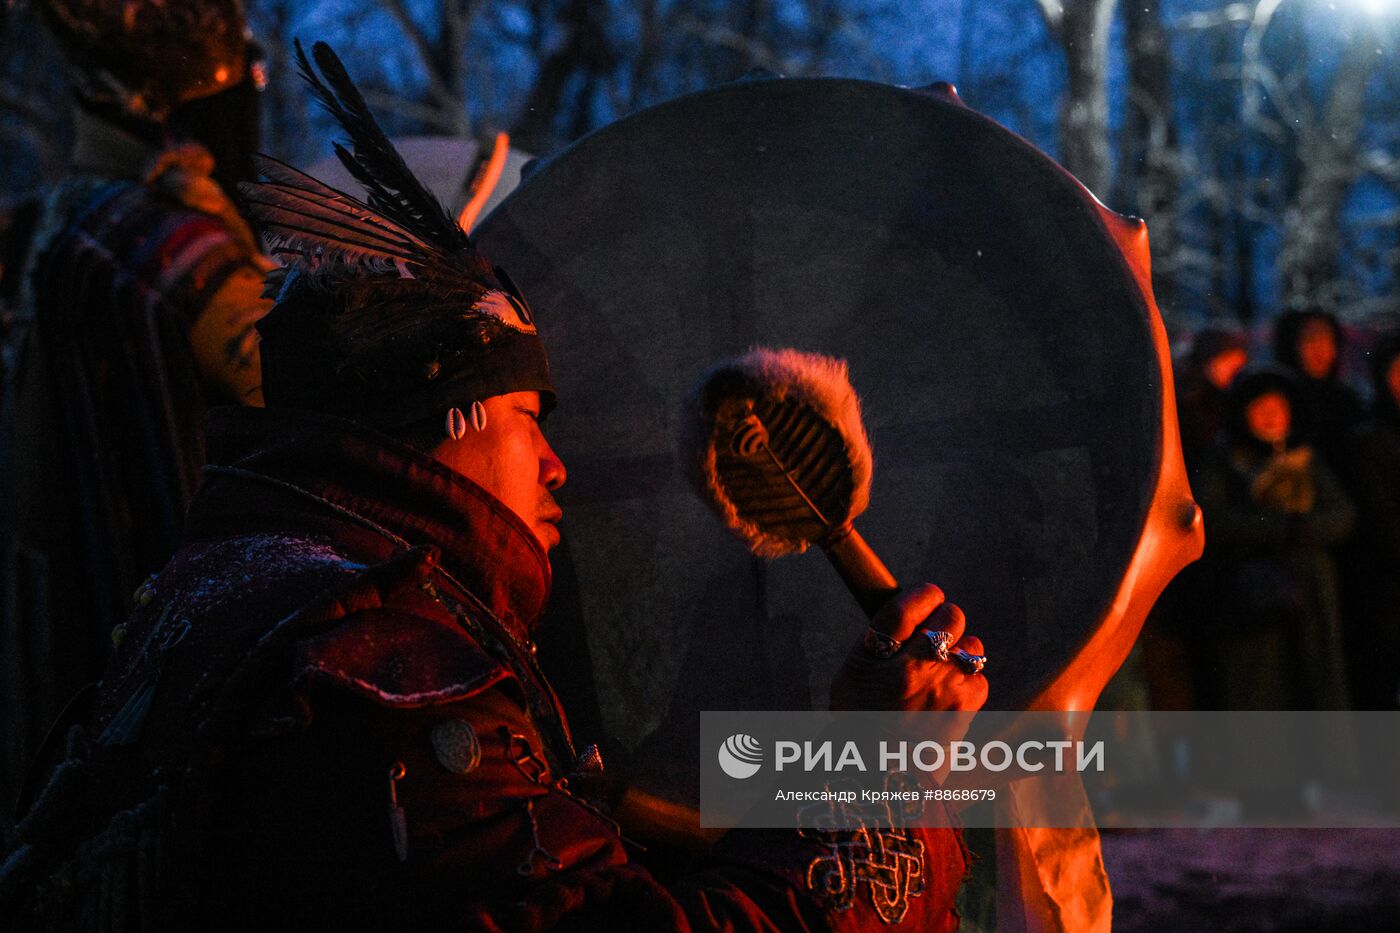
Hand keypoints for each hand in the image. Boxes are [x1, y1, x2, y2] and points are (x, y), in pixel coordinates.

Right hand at [829, 583, 987, 712]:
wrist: (883, 778)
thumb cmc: (861, 726)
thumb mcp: (848, 679)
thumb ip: (873, 646)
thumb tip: (904, 620)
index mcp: (875, 658)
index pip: (906, 606)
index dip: (924, 594)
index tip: (930, 595)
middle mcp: (911, 668)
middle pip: (948, 617)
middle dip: (947, 620)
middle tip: (938, 632)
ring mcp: (943, 687)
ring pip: (972, 644)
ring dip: (961, 650)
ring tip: (945, 668)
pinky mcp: (965, 707)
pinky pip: (979, 675)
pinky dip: (969, 680)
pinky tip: (952, 692)